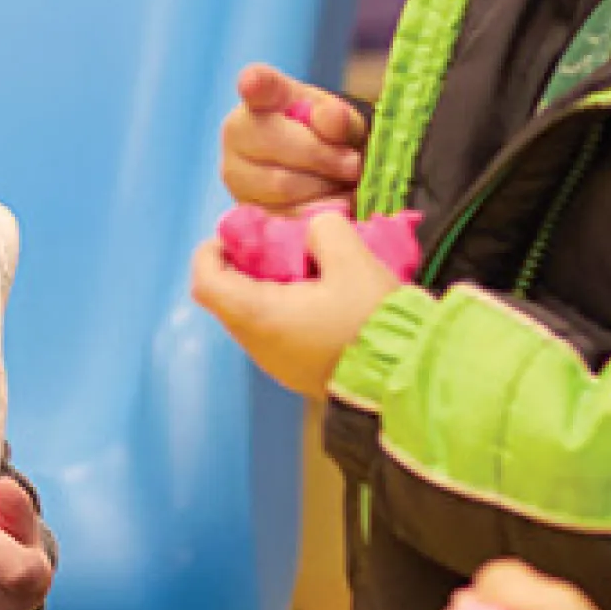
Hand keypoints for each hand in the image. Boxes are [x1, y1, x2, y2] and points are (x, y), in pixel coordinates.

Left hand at [191, 208, 402, 392]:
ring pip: (254, 316)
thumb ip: (326, 230)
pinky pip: (276, 333)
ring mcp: (276, 364)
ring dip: (270, 288)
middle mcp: (257, 345)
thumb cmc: (372, 320)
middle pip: (228, 298)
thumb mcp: (354, 260)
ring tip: (309, 268)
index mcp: (258, 315)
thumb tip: (313, 230)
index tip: (239, 234)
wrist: (405, 379)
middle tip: (282, 244)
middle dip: (247, 265)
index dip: (211, 252)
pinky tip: (323, 296)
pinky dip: (286, 309)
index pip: (205, 281)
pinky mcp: (298, 373)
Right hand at [220, 64, 365, 212]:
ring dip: (324, 189)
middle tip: (354, 165)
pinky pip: (285, 216)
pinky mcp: (244, 209)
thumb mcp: (342, 121)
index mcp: (261, 95)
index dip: (254, 83)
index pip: (256, 84)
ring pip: (283, 186)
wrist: (318, 172)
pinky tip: (329, 204)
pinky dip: (316, 213)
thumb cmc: (328, 136)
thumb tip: (330, 118)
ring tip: (341, 185)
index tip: (252, 83)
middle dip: (325, 158)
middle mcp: (237, 130)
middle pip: (278, 144)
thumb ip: (339, 119)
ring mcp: (235, 173)